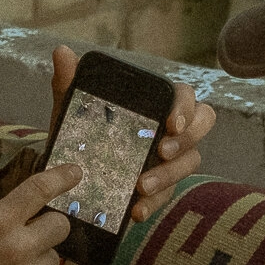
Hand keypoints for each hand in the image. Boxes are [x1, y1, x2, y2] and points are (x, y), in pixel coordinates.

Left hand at [47, 45, 215, 222]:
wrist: (68, 171)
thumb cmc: (81, 131)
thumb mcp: (72, 109)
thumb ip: (69, 83)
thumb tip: (62, 52)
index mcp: (156, 104)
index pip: (185, 98)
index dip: (185, 108)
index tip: (170, 123)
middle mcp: (171, 130)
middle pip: (202, 127)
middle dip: (187, 140)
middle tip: (161, 151)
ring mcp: (170, 159)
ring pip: (189, 163)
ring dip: (168, 176)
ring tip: (141, 187)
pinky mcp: (161, 188)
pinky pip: (167, 196)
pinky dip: (154, 204)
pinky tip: (136, 211)